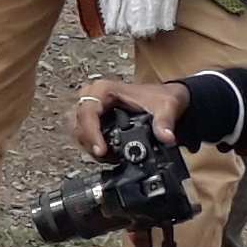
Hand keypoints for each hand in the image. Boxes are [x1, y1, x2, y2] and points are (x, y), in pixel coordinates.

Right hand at [71, 76, 195, 157]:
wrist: (165, 97)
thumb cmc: (161, 97)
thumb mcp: (166, 107)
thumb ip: (164, 123)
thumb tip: (166, 138)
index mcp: (104, 89)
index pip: (88, 113)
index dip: (91, 133)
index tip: (101, 150)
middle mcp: (94, 96)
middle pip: (80, 123)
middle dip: (90, 142)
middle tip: (105, 156)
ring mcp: (93, 106)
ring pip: (80, 130)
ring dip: (91, 145)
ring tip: (109, 156)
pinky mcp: (95, 116)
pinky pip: (86, 132)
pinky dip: (94, 144)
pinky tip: (107, 152)